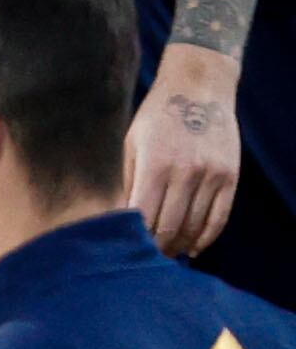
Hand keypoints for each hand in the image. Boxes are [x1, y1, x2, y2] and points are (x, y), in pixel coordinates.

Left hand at [129, 44, 241, 257]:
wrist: (199, 88)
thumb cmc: (156, 117)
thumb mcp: (132, 144)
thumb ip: (128, 182)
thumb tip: (118, 220)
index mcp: (154, 165)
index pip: (142, 216)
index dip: (134, 239)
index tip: (125, 252)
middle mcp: (185, 172)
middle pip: (169, 226)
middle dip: (155, 248)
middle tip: (144, 260)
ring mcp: (211, 175)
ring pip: (195, 226)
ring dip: (180, 245)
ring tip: (166, 255)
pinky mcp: (230, 176)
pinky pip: (220, 217)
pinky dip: (206, 237)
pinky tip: (193, 247)